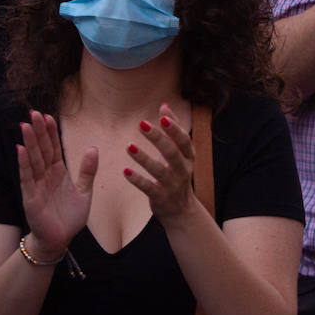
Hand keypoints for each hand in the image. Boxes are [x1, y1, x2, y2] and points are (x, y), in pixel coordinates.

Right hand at [17, 110, 96, 258]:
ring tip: (25, 125)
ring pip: (33, 160)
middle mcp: (45, 176)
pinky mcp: (31, 198)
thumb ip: (87, 171)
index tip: (48, 115)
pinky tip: (20, 149)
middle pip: (41, 149)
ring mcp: (36, 186)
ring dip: (29, 142)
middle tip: (33, 112)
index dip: (50, 132)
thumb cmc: (70, 217)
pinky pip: (27, 178)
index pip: (54, 148)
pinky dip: (24, 163)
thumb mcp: (85, 191)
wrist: (60, 240)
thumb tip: (92, 147)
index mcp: (58, 173)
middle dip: (38, 131)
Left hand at [123, 103, 196, 223]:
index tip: (162, 116)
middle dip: (157, 138)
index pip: (183, 140)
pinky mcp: (161, 197)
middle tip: (141, 124)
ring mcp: (172, 185)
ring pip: (159, 170)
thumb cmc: (177, 174)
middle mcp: (183, 170)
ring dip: (144, 158)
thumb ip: (172, 129)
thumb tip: (164, 105)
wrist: (180, 210)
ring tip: (128, 146)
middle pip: (171, 152)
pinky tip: (125, 172)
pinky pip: (148, 188)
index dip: (174, 128)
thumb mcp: (179, 153)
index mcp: (188, 156)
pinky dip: (137, 180)